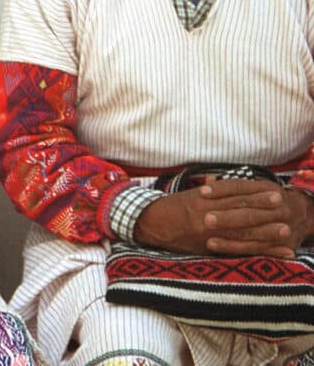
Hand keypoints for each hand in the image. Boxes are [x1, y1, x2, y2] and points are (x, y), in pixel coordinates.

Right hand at [135, 179, 303, 256]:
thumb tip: (223, 180)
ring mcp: (208, 233)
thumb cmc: (170, 208)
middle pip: (239, 211)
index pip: (233, 192)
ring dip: (265, 232)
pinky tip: (276, 253)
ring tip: (284, 231)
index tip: (271, 188)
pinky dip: (259, 251)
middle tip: (282, 204)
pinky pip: (237, 250)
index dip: (253, 190)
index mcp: (202, 198)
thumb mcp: (188, 194)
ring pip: (241, 232)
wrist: (149, 224)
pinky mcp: (208, 248)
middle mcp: (206, 214)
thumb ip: (209, 190)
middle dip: (262, 209)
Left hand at [201, 179, 313, 256]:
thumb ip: (234, 187)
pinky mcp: (282, 245)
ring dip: (228, 236)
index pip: (241, 188)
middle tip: (206, 219)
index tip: (202, 192)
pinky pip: (254, 248)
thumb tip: (207, 178)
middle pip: (247, 212)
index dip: (221, 190)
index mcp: (269, 189)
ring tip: (207, 239)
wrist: (302, 213)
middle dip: (227, 217)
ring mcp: (282, 227)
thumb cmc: (269, 199)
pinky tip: (214, 246)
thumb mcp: (258, 187)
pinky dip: (233, 247)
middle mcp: (278, 207)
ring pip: (251, 233)